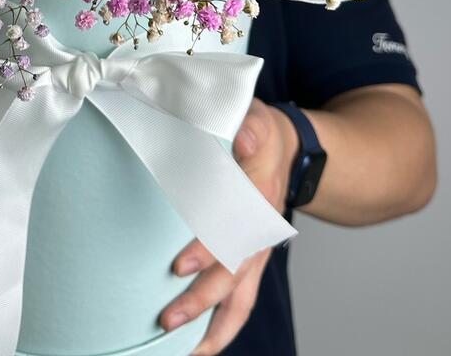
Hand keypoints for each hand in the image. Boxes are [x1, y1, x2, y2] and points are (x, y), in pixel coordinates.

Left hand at [159, 99, 298, 354]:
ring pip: (240, 297)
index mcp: (258, 194)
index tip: (180, 265)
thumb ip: (249, 128)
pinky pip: (240, 302)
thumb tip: (245, 140)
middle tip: (167, 316)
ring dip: (212, 325)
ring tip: (183, 350)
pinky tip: (197, 348)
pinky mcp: (251, 261)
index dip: (208, 249)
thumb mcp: (254, 118)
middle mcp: (260, 229)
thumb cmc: (255, 130)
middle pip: (235, 273)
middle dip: (202, 298)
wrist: (282, 145)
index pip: (234, 229)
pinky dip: (221, 328)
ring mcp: (257, 250)